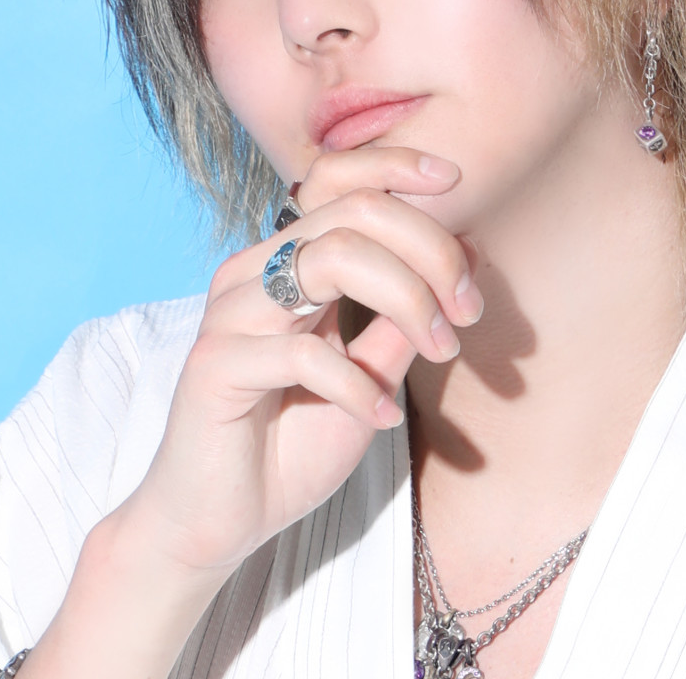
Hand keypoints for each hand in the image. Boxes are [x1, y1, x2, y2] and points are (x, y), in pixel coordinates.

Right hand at [20, 147, 480, 678]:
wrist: (219, 520)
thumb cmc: (290, 440)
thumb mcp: (369, 372)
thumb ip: (405, 316)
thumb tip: (469, 253)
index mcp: (285, 261)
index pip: (337, 180)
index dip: (395, 166)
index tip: (454, 180)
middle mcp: (254, 270)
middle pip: (353, 214)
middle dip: (430, 251)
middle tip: (466, 311)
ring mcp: (230, 312)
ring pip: (334, 258)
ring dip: (408, 300)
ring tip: (440, 349)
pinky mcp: (216, 363)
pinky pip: (306, 353)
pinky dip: (359, 386)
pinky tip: (380, 417)